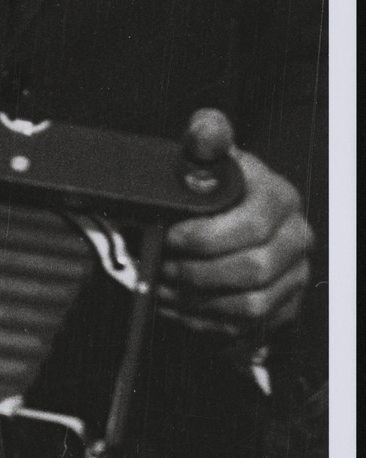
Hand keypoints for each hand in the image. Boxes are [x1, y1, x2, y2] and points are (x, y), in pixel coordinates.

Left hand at [158, 109, 314, 334]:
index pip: (250, 226)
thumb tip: (206, 129)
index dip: (204, 238)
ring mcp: (293, 277)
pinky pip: (245, 327)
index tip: (169, 238)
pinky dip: (204, 322)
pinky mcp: (282, 309)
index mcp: (280, 200)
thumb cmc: (218, 192)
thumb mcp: (210, 160)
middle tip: (160, 269)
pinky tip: (177, 307)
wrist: (232, 223)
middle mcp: (296, 239)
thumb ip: (206, 139)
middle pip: (252, 270)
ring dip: (198, 302)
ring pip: (249, 305)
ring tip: (163, 289)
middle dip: (196, 274)